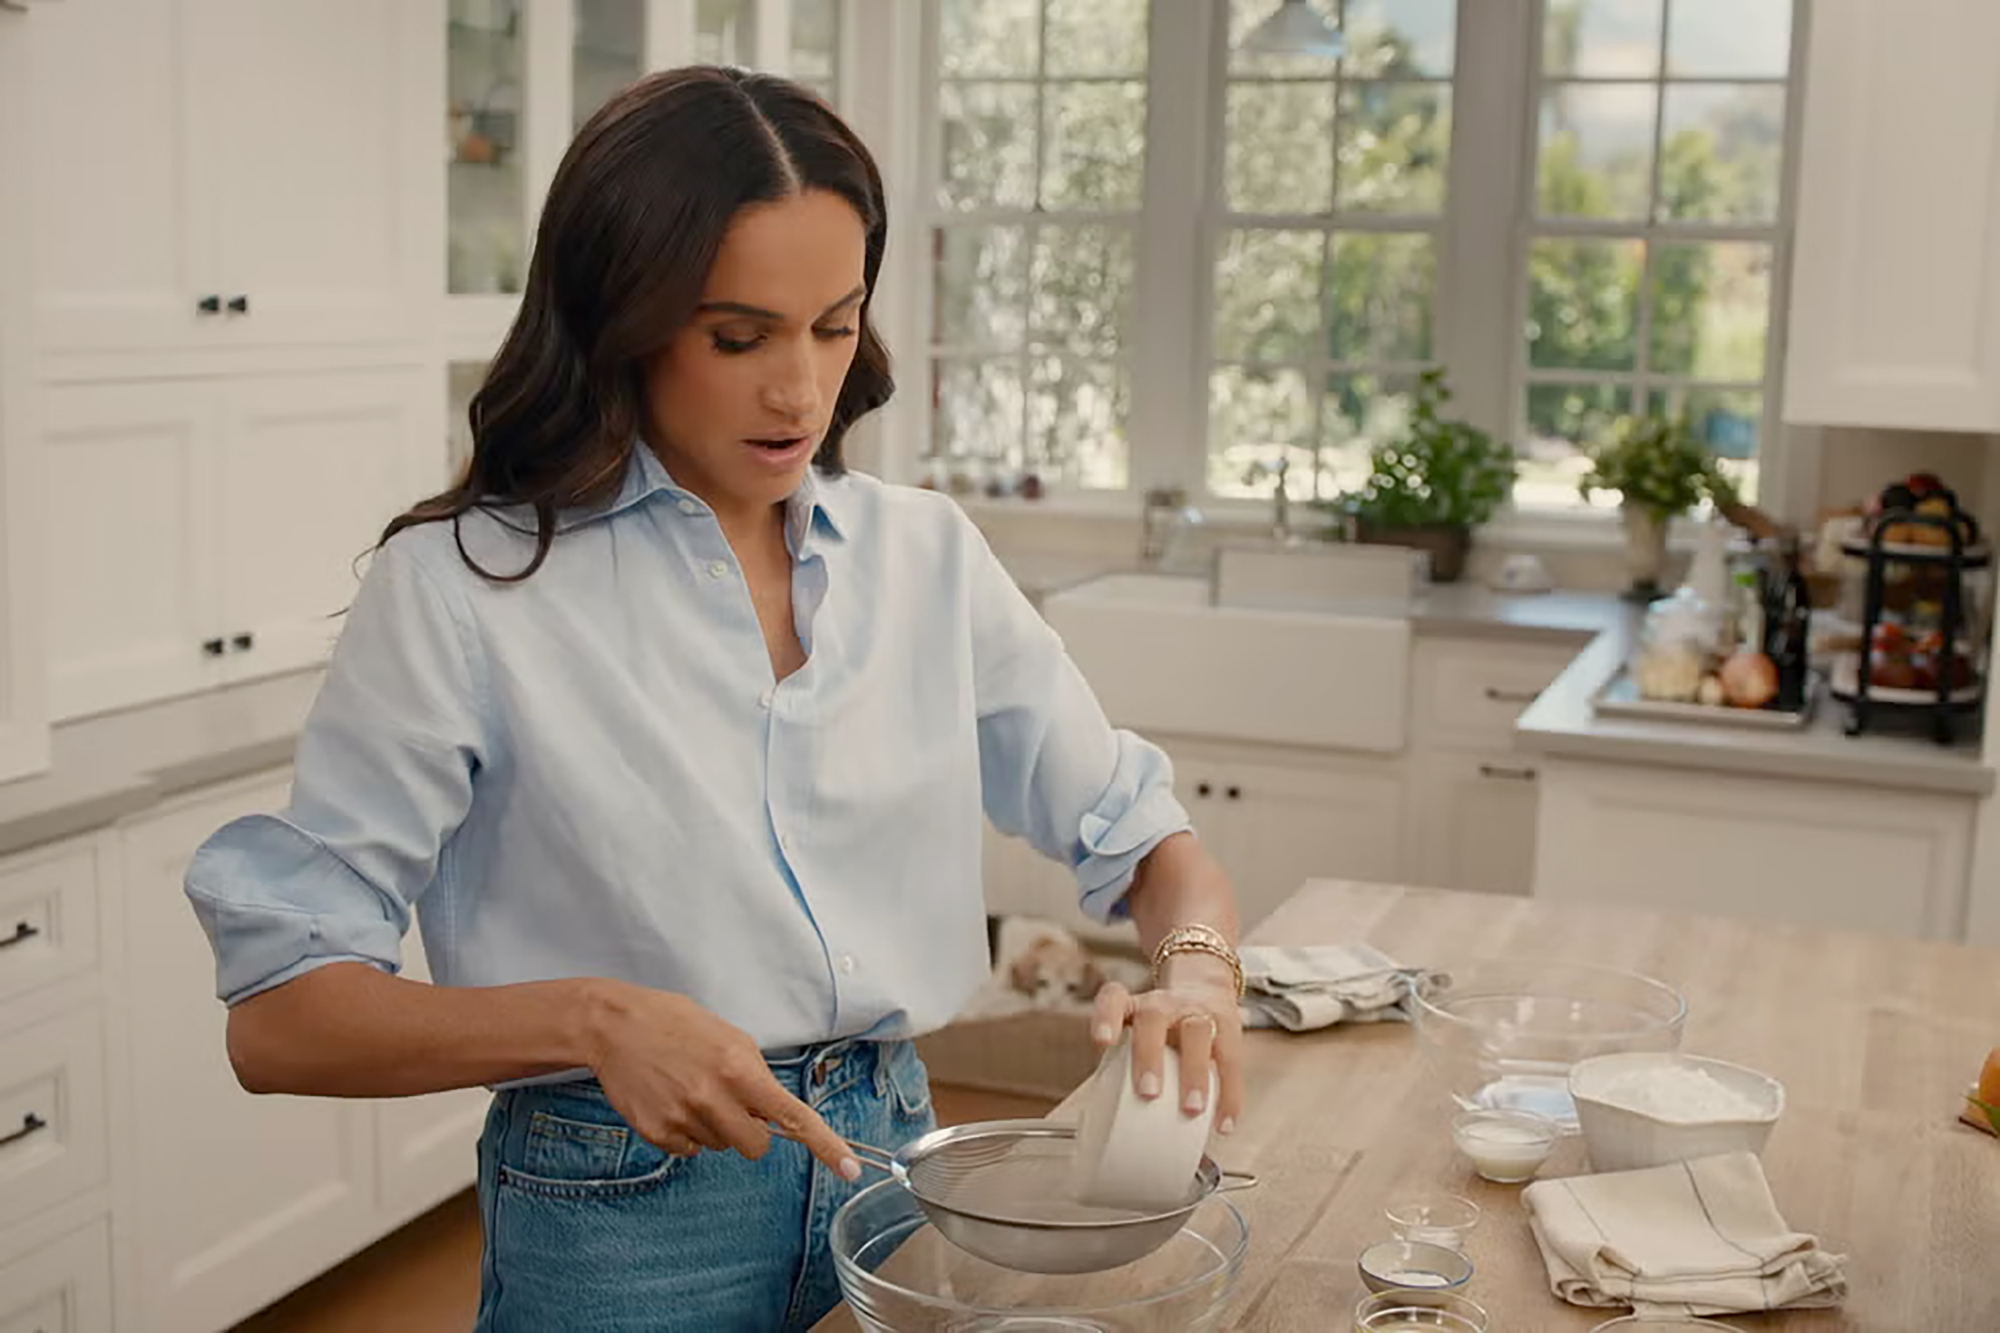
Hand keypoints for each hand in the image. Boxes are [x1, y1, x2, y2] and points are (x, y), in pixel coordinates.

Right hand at [579, 980, 859, 1179]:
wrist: (614, 1025)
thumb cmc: (676, 1024)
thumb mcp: (728, 1036)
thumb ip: (755, 1074)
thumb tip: (772, 1111)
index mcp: (739, 1069)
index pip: (792, 1116)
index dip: (826, 1145)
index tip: (850, 1169)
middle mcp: (713, 1097)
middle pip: (757, 1146)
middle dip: (752, 1131)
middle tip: (732, 1102)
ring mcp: (683, 1118)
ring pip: (721, 1146)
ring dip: (716, 1126)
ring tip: (691, 1089)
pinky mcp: (657, 1132)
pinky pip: (690, 1150)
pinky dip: (688, 1132)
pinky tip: (672, 1101)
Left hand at [1090, 953, 1244, 1133]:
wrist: (1204, 990)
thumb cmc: (1160, 1029)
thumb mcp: (1136, 1035)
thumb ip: (1119, 1067)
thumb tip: (1103, 1125)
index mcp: (1134, 1006)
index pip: (1113, 999)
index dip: (1106, 1018)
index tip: (1102, 1042)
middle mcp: (1164, 1004)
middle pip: (1154, 1018)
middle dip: (1150, 1055)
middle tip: (1147, 1092)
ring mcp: (1198, 1012)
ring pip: (1197, 1033)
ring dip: (1194, 1074)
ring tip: (1192, 1111)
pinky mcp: (1228, 1029)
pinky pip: (1231, 1061)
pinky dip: (1228, 1096)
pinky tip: (1223, 1124)